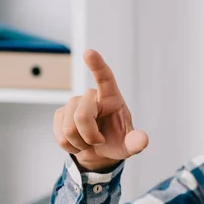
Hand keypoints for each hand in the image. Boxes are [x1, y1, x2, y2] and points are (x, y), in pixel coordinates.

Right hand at [53, 49, 148, 170]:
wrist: (99, 150)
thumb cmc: (116, 141)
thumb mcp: (130, 144)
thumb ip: (136, 142)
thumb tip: (143, 140)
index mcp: (111, 98)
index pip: (105, 78)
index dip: (97, 65)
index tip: (89, 53)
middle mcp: (91, 97)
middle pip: (82, 116)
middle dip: (90, 136)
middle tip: (99, 141)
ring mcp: (73, 104)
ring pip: (69, 128)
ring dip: (80, 143)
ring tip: (89, 142)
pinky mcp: (61, 114)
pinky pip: (61, 136)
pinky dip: (70, 146)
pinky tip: (78, 143)